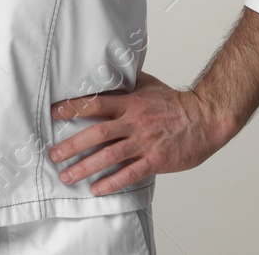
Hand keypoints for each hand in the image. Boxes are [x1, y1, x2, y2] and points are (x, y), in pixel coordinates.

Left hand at [46, 71, 234, 195]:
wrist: (206, 118)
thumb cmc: (175, 102)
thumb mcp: (147, 84)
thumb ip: (125, 81)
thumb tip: (106, 70)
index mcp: (129, 103)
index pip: (94, 104)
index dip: (72, 108)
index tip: (52, 113)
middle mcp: (133, 123)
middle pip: (96, 134)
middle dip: (72, 145)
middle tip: (53, 155)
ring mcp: (144, 143)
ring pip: (109, 156)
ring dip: (85, 167)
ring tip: (67, 176)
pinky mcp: (156, 160)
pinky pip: (130, 173)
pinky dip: (112, 182)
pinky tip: (97, 189)